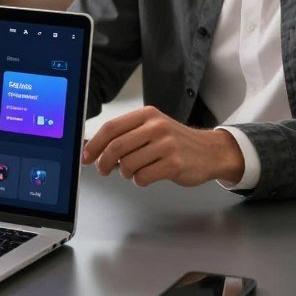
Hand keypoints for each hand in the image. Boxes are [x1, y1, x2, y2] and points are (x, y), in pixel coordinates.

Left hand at [81, 105, 243, 186]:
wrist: (210, 151)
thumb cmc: (176, 141)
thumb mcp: (153, 128)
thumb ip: (128, 135)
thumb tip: (95, 148)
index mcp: (147, 115)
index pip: (112, 128)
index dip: (94, 144)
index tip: (86, 156)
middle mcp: (157, 126)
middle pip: (116, 146)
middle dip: (103, 162)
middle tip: (103, 170)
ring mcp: (167, 144)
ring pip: (128, 165)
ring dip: (126, 173)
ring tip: (135, 171)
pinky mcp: (174, 163)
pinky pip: (143, 177)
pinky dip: (140, 181)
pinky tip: (150, 175)